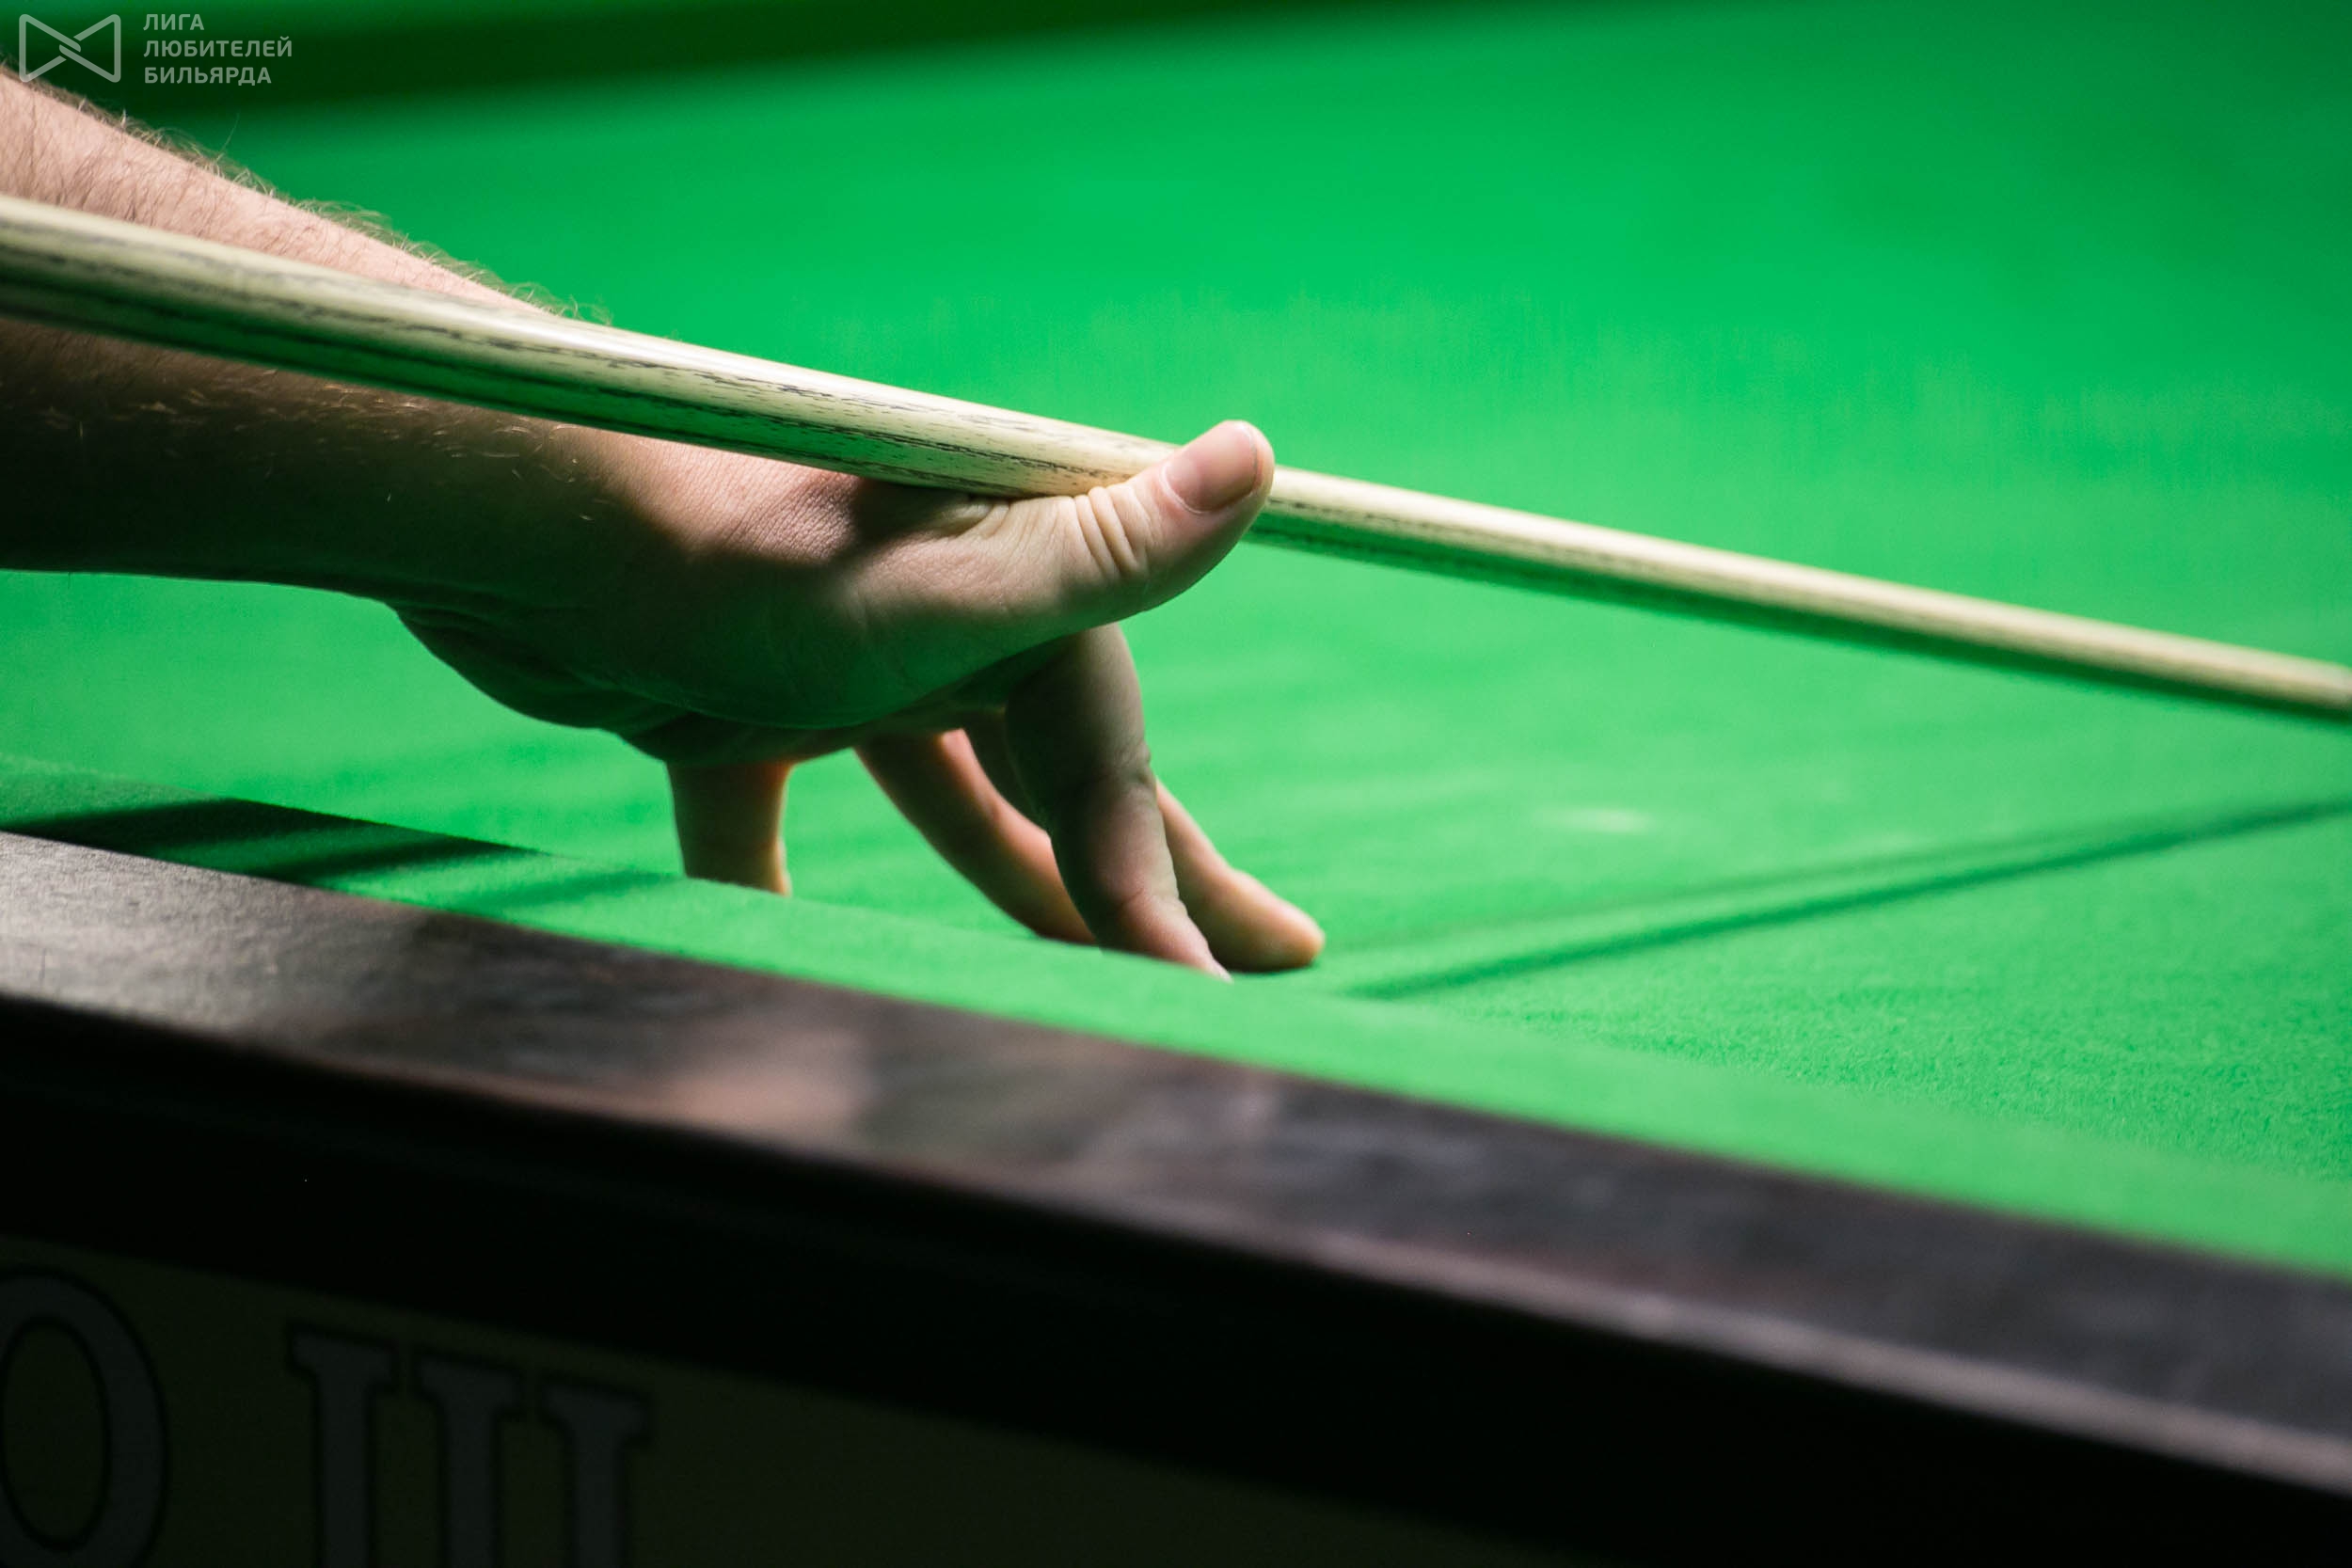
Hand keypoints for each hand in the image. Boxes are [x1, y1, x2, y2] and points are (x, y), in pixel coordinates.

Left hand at [396, 420, 1323, 975]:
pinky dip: (780, 881)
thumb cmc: (737, 550)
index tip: (1203, 996)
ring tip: (1071, 976)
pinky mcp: (731, 705)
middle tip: (1265, 960)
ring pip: (946, 801)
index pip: (1112, 765)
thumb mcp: (945, 580)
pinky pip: (772, 816)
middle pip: (1066, 776)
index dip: (1161, 883)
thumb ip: (1103, 550)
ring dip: (1008, 886)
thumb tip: (1256, 455)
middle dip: (1155, 875)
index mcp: (1016, 584)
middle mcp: (942, 619)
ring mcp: (839, 666)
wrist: (515, 529)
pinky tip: (792, 951)